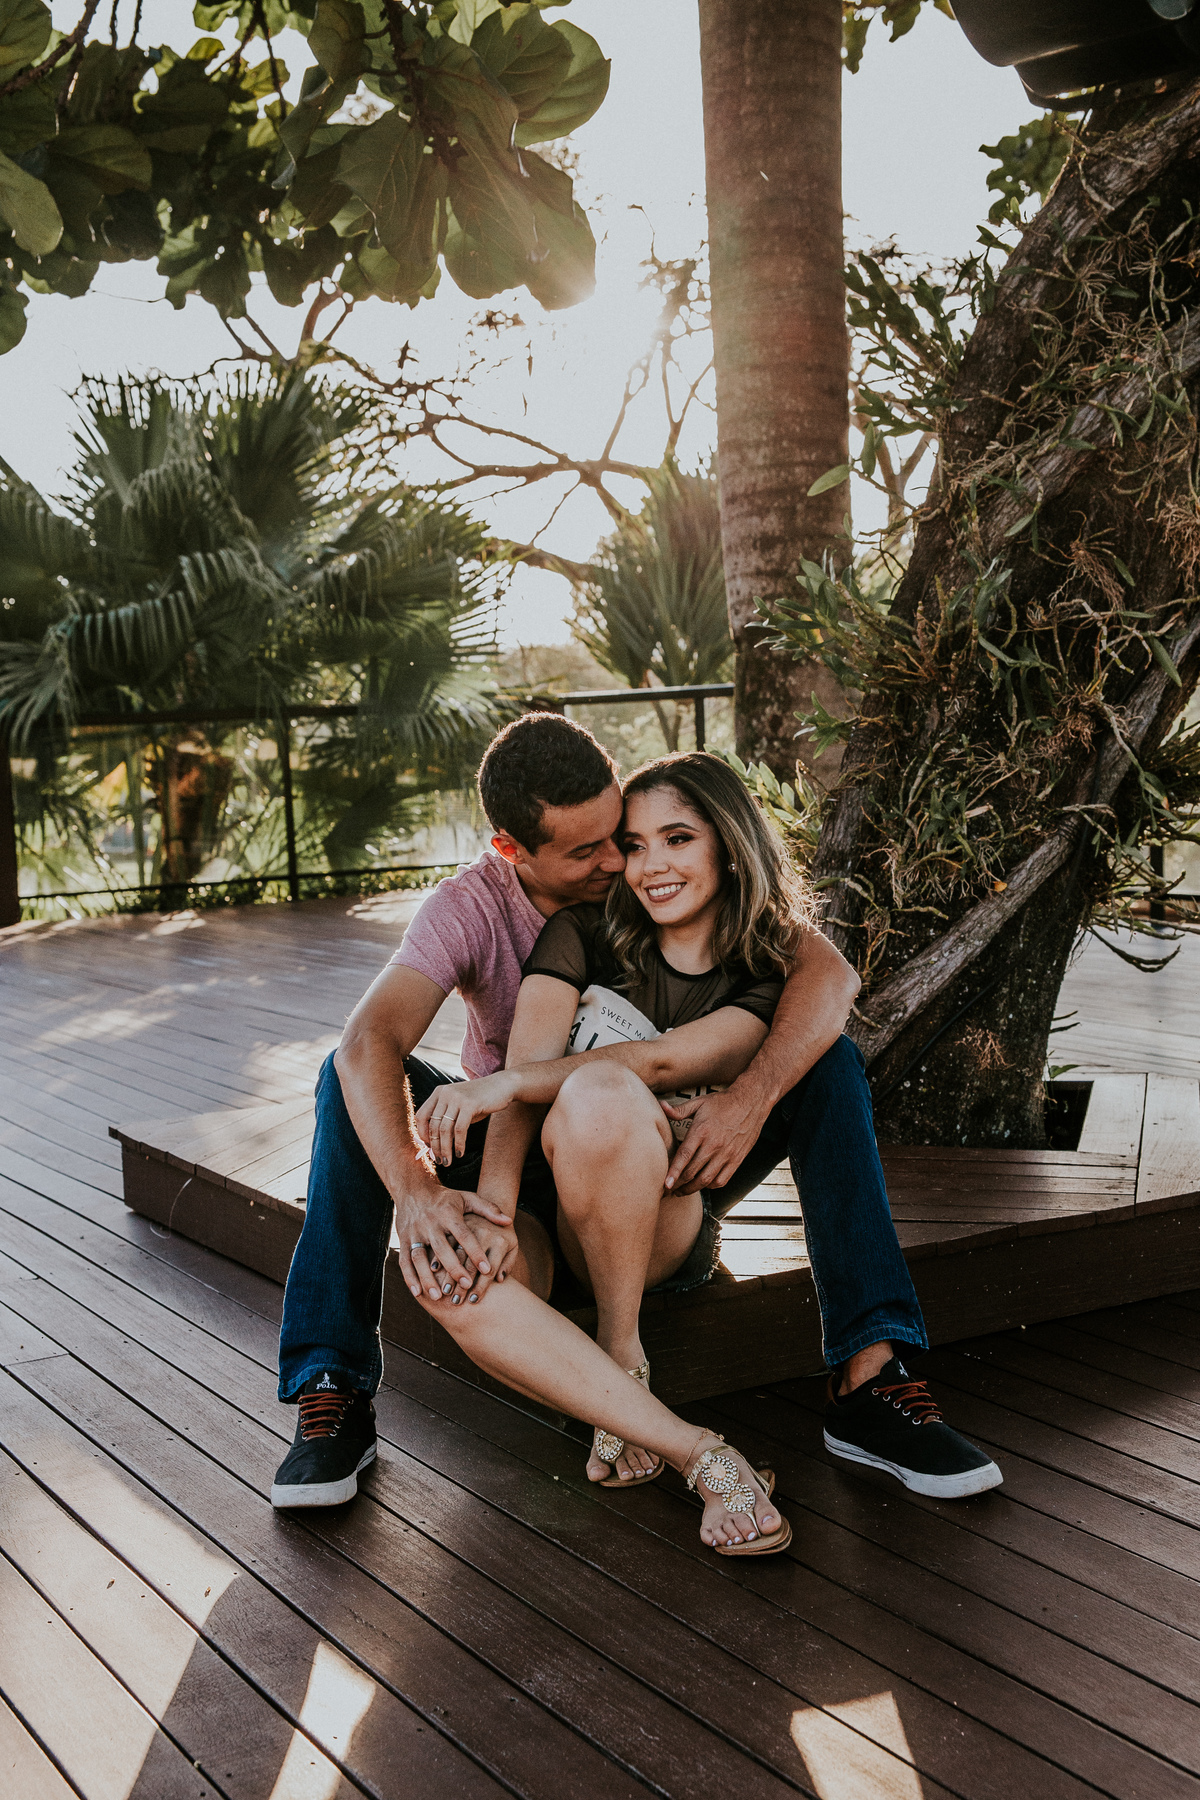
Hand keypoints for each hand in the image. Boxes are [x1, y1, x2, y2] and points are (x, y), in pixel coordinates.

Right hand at [396, 1183, 511, 1301]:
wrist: (413, 1189)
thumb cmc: (446, 1199)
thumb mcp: (467, 1198)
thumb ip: (488, 1209)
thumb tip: (508, 1221)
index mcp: (449, 1213)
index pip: (464, 1234)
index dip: (475, 1252)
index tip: (487, 1269)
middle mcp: (430, 1223)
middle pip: (442, 1248)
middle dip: (454, 1268)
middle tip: (466, 1285)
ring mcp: (414, 1232)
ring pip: (419, 1257)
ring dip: (428, 1278)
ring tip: (440, 1297)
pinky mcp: (402, 1239)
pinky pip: (404, 1261)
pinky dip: (410, 1278)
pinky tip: (418, 1294)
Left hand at [414, 1070, 519, 1165]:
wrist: (503, 1086)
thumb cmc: (480, 1100)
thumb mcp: (459, 1107)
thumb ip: (447, 1120)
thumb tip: (434, 1144)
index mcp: (439, 1092)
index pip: (421, 1116)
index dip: (422, 1134)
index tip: (428, 1147)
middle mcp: (445, 1093)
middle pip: (433, 1125)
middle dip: (435, 1146)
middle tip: (439, 1161)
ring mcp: (457, 1098)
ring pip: (445, 1129)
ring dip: (445, 1149)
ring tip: (447, 1162)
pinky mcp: (470, 1104)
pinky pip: (460, 1129)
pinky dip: (458, 1144)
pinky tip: (460, 1153)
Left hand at [662, 1086, 767, 1194]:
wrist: (751, 1102)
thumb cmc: (723, 1102)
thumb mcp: (699, 1102)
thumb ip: (679, 1110)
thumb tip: (661, 1106)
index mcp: (701, 1130)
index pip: (684, 1155)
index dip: (673, 1172)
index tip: (666, 1185)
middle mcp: (714, 1144)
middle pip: (692, 1172)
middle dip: (678, 1184)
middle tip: (669, 1189)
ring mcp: (727, 1154)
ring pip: (706, 1179)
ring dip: (692, 1189)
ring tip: (682, 1191)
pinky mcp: (737, 1159)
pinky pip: (722, 1180)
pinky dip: (710, 1186)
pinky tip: (703, 1184)